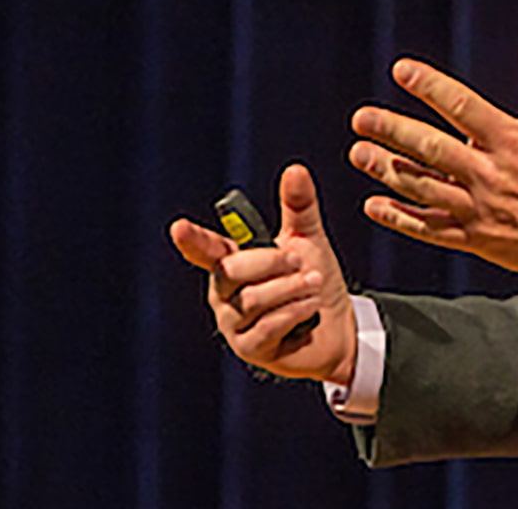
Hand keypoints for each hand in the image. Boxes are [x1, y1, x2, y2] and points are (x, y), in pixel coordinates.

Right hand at [168, 163, 357, 383]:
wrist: (338, 329)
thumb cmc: (316, 282)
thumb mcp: (309, 241)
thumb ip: (299, 207)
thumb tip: (295, 168)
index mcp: (232, 264)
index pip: (206, 249)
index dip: (192, 239)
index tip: (179, 228)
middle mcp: (224, 294)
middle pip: (233, 271)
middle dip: (273, 262)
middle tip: (301, 262)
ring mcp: (233, 324)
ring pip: (253, 299)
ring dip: (292, 289)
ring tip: (314, 285)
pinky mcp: (249, 349)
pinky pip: (267, 326)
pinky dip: (295, 312)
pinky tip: (311, 310)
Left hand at [348, 22, 517, 279]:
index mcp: (511, 141)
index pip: (463, 108)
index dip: (431, 87)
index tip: (401, 70)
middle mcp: (491, 174)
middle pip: (433, 150)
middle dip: (394, 132)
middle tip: (362, 118)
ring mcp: (480, 209)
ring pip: (425, 189)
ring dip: (388, 171)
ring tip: (359, 153)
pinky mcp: (476, 238)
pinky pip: (431, 228)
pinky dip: (401, 218)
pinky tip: (375, 204)